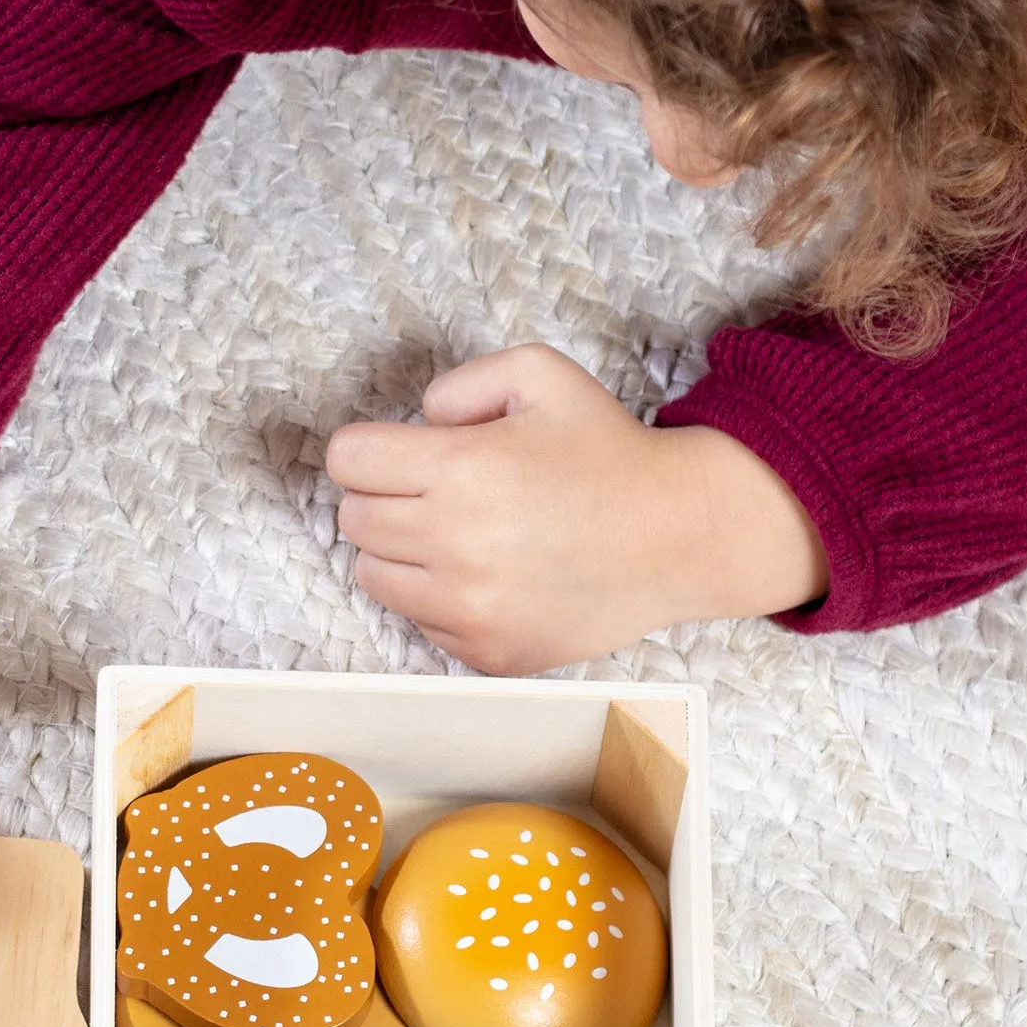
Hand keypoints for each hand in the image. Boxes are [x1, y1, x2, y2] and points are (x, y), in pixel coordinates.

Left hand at [325, 345, 827, 673]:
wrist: (679, 536)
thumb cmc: (607, 451)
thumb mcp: (539, 373)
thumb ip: (460, 384)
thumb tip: (417, 424)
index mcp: (460, 469)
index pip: (347, 461)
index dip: (369, 450)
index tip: (398, 454)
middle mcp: (455, 544)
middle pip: (352, 519)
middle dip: (383, 496)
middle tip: (436, 491)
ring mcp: (469, 609)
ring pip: (373, 576)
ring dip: (400, 552)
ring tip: (458, 534)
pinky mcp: (487, 652)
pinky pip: (419, 622)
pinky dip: (439, 599)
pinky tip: (491, 575)